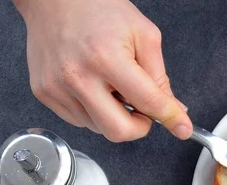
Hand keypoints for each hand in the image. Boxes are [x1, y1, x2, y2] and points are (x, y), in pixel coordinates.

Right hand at [13, 0, 191, 141]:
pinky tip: (92, 85)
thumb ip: (160, 76)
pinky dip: (93, 111)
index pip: (147, 102)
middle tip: (142, 110)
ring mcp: (57, 88)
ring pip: (99, 128)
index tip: (182, 128)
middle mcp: (78, 77)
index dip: (170, 118)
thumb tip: (173, 109)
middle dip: (138, 127)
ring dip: (113, 115)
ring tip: (110, 84)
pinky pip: (79, 121)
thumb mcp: (143, 34)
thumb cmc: (97, 9)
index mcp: (106, 58)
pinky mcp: (44, 94)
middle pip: (119, 131)